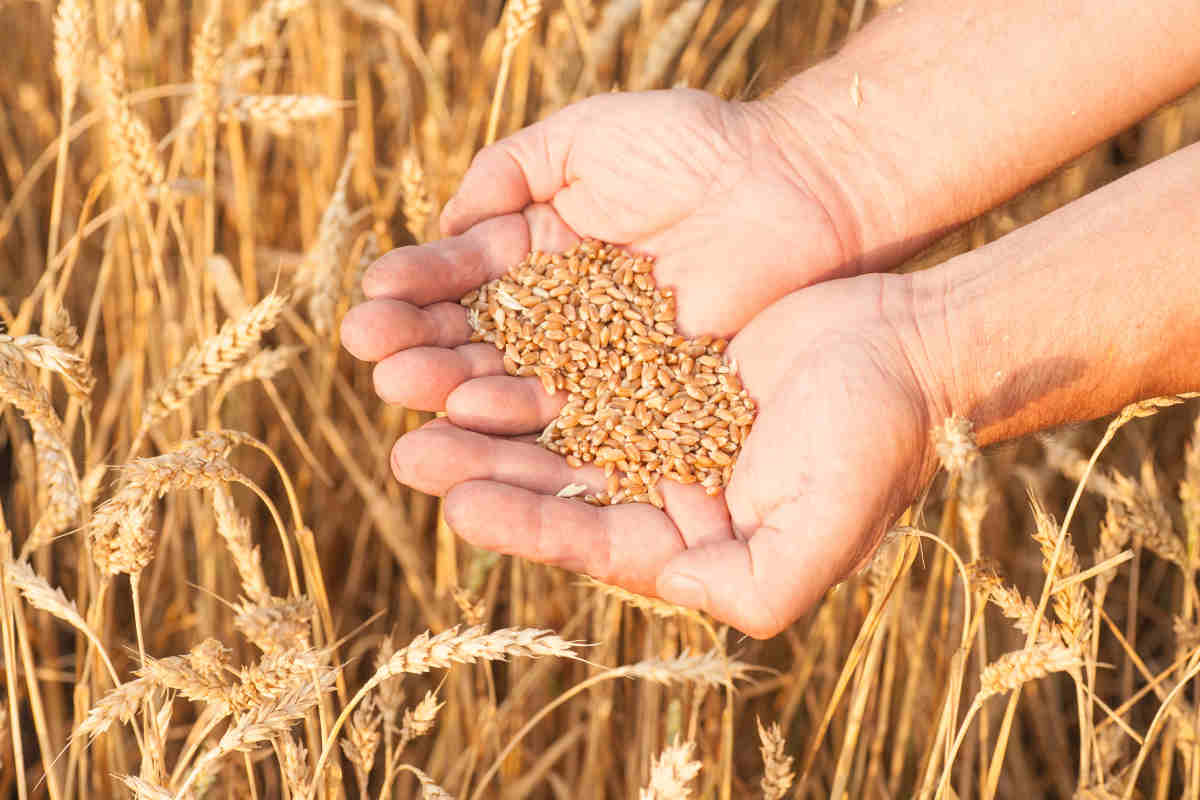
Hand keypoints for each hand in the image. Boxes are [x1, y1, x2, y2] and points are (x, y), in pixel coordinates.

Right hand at [341, 89, 867, 414]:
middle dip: (421, 346)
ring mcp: (601, 360)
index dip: (417, 290)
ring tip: (401, 389)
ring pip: (515, 379)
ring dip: (453, 386)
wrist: (796, 186)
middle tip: (372, 357)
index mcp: (542, 250)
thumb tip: (446, 224)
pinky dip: (525, 412)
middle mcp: (563, 313)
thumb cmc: (694, 146)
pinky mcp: (644, 398)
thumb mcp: (583, 137)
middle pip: (479, 337)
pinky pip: (577, 410)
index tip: (372, 302)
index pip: (465, 277)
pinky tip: (474, 412)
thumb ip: (509, 172)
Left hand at [385, 273, 944, 637]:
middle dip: (482, 471)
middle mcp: (661, 490)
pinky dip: (527, 354)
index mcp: (692, 543)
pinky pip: (576, 361)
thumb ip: (761, 582)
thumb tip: (673, 588)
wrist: (909, 346)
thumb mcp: (826, 523)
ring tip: (417, 397)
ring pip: (552, 424)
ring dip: (486, 413)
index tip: (460, 506)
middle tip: (411, 454)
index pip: (594, 542)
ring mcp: (652, 425)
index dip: (527, 528)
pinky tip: (476, 338)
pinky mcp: (651, 364)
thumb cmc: (879, 437)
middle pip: (555, 486)